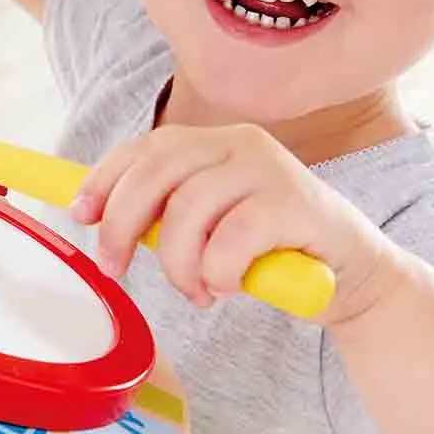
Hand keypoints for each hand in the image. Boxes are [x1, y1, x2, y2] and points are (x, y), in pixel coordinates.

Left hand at [67, 123, 399, 325]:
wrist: (354, 278)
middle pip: (156, 171)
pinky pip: (231, 239)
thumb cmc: (271, 251)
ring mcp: (271, 170)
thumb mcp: (209, 227)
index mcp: (215, 143)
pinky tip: (229, 286)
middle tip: (116, 268)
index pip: (145, 146)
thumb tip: (97, 218)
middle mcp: (240, 144)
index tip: (79, 214)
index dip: (104, 178)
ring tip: (196, 290)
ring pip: (189, 210)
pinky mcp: (297, 205)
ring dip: (178, 264)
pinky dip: (219, 272)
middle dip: (123, 224)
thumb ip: (166, 215)